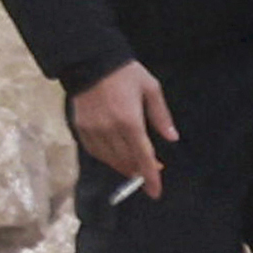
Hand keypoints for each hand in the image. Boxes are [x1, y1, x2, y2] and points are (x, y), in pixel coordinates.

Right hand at [67, 60, 176, 195]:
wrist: (91, 60)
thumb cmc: (125, 73)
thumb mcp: (151, 88)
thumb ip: (161, 116)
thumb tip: (172, 138)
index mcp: (130, 121)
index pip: (143, 156)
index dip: (150, 177)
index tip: (155, 193)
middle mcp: (110, 129)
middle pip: (126, 161)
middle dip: (139, 170)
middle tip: (150, 170)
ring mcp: (93, 129)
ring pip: (110, 159)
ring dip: (123, 166)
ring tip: (133, 166)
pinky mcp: (81, 127)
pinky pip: (94, 151)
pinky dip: (106, 158)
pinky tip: (114, 156)